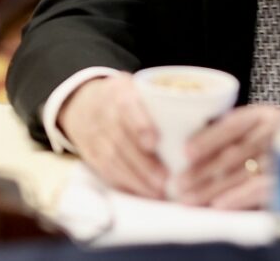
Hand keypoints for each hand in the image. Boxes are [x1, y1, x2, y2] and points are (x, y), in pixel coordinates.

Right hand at [58, 74, 167, 198]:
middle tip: (165, 180)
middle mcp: (103, 113)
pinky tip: (142, 193)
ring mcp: (94, 135)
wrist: (82, 104)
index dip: (139, 125)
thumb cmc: (124, 97)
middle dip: (143, 163)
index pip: (126, 107)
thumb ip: (160, 99)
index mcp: (119, 93)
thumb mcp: (137, 87)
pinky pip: (105, 170)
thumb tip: (198, 119)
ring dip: (136, 179)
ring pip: (112, 159)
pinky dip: (124, 184)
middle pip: (121, 140)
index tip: (154, 143)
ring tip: (158, 192)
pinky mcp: (90, 153)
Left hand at [176, 104, 279, 208]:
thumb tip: (181, 146)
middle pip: (236, 152)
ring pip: (245, 174)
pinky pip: (262, 191)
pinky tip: (218, 206)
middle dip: (204, 170)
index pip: (233, 125)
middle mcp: (279, 134)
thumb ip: (223, 134)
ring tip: (188, 199)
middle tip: (178, 183)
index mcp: (264, 116)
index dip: (208, 139)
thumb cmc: (264, 145)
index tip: (185, 152)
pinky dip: (239, 198)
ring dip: (214, 188)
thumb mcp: (249, 131)